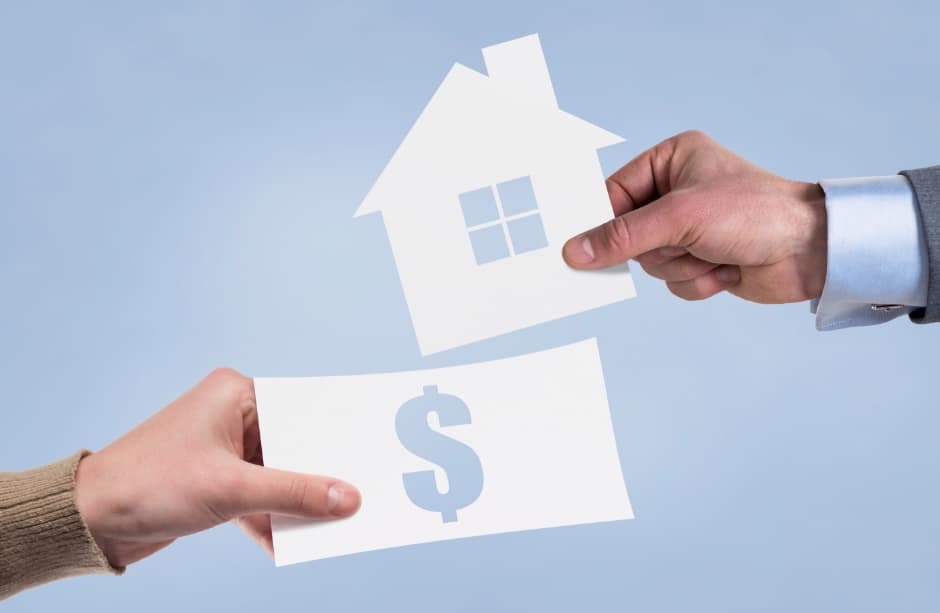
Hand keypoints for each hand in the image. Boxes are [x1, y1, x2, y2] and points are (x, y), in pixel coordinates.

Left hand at [75, 368, 360, 566]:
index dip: (335, 433)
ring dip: (296, 502)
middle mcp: (233, 415)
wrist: (90, 520)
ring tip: (330, 524)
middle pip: (294, 444)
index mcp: (235, 394)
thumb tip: (347, 498)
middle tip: (357, 495)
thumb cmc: (148, 483)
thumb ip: (295, 493)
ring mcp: (226, 449)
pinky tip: (287, 541)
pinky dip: (271, 518)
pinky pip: (260, 496)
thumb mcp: (232, 489)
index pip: (302, 409)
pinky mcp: (218, 480)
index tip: (367, 453)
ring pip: (279, 474)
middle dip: (319, 474)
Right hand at [563, 131, 826, 302]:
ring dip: (682, 267)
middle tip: (682, 244)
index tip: (584, 246)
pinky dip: (697, 282)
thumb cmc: (755, 212)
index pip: (614, 193)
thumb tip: (575, 251)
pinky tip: (726, 269)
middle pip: (629, 234)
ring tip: (714, 254)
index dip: (603, 222)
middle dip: (659, 249)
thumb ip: (622, 236)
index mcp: (671, 160)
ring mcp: (690, 227)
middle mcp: (678, 191)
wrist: (811, 251)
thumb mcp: (679, 217)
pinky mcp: (702, 258)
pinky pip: (673, 281)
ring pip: (651, 263)